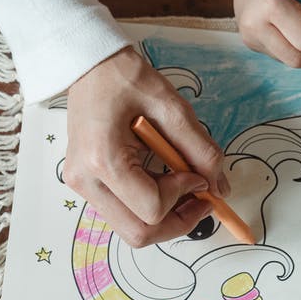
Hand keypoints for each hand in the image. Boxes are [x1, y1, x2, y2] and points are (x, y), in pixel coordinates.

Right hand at [64, 47, 229, 246]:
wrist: (89, 66)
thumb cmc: (126, 78)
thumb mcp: (171, 106)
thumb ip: (200, 149)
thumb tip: (220, 187)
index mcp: (104, 160)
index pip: (152, 208)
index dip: (185, 196)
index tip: (199, 173)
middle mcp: (85, 181)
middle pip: (138, 233)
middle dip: (178, 222)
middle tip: (202, 198)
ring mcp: (81, 186)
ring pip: (130, 228)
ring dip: (164, 216)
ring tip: (182, 185)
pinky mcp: (85, 184)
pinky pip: (122, 212)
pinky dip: (149, 206)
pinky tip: (162, 179)